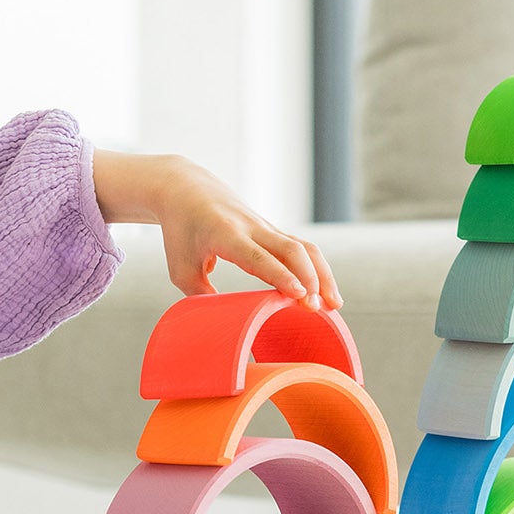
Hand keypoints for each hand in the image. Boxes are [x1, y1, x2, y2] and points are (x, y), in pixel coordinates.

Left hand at [92, 149, 340, 308]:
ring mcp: (266, 228)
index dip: (280, 275)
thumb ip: (200, 295)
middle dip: (309, 279)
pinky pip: (303, 248)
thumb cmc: (181, 233)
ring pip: (304, 248)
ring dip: (322, 275)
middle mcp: (251, 228)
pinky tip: (325, 292)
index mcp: (226, 235)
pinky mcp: (274, 231)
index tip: (298, 295)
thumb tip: (225, 322)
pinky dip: (317, 269)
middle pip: (291, 250)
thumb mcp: (180, 268)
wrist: (188, 191)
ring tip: (333, 305)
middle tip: (316, 309)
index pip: (258, 257)